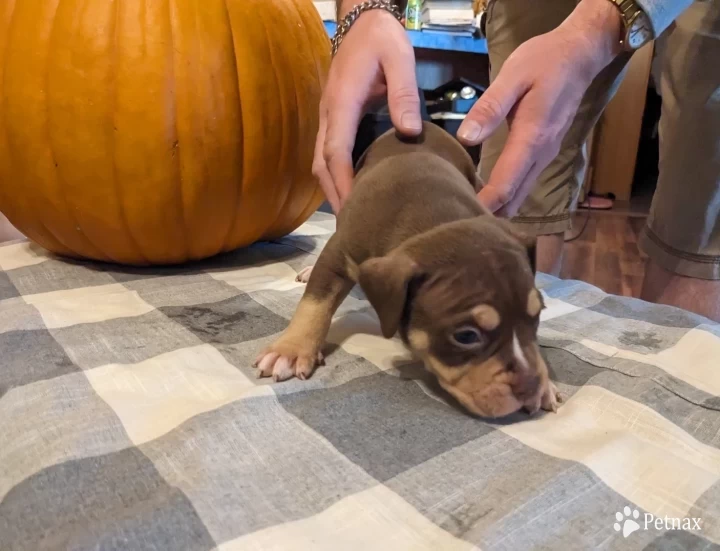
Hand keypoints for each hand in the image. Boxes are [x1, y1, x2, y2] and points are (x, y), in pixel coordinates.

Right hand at [313, 10, 421, 213]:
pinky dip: (335, 176)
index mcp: (342, 102)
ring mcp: (328, 118)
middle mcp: (329, 114)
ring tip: (351, 216)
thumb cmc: (381, 39)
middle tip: (352, 225)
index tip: (353, 207)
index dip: (342, 181)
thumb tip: (410, 132)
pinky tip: (351, 191)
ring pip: (321, 162)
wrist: (362, 21)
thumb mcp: (399, 58)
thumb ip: (404, 94)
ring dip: (333, 189)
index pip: (335, 150)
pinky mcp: (334, 119)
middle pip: (322, 164)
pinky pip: (328, 154)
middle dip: (335, 195)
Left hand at [457, 0, 622, 215]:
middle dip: (490, 214)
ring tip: (468, 215)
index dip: (485, 204)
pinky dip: (508, 195)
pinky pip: (525, 182)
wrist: (580, 55)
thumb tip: (465, 138)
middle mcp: (542, 153)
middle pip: (515, 197)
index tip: (463, 218)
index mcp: (532, 137)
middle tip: (459, 223)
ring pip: (521, 193)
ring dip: (499, 207)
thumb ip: (489, 108)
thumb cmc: (543, 61)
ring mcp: (546, 154)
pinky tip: (487, 197)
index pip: (506, 183)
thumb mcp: (512, 76)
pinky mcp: (545, 151)